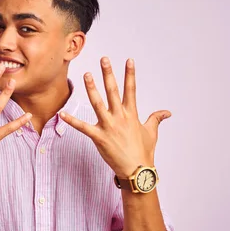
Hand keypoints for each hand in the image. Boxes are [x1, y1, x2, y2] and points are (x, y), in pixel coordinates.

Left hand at [59, 57, 169, 177]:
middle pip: (113, 91)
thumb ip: (156, 119)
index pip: (131, 90)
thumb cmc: (144, 152)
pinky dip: (72, 121)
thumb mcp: (152, 132)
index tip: (128, 60)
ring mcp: (109, 126)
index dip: (130, 74)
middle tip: (104, 59)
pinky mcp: (99, 137)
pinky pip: (83, 127)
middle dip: (108, 74)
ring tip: (86, 75)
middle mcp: (120, 117)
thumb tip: (167, 112)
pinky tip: (62, 113)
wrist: (137, 170)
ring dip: (91, 88)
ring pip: (97, 103)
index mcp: (132, 114)